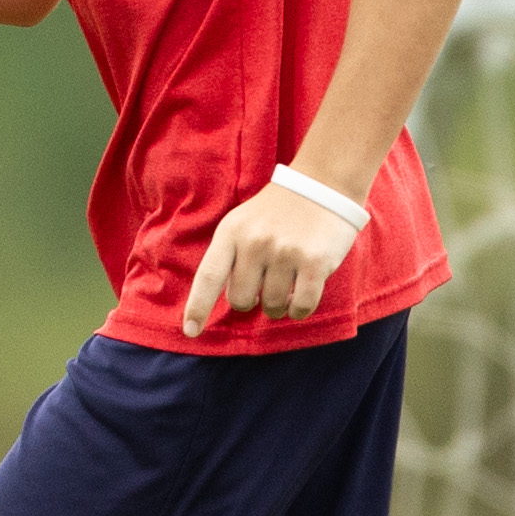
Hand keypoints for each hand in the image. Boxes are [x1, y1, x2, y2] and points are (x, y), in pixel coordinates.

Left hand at [184, 184, 360, 337]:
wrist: (323, 184)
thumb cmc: (278, 210)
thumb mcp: (242, 223)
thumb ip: (230, 256)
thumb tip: (224, 299)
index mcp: (231, 232)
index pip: (208, 277)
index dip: (197, 307)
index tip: (191, 332)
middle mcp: (255, 242)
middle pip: (240, 300)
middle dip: (251, 302)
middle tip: (264, 286)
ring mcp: (284, 252)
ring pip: (272, 306)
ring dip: (279, 306)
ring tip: (287, 284)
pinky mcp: (314, 262)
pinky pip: (301, 306)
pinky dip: (300, 310)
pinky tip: (302, 295)